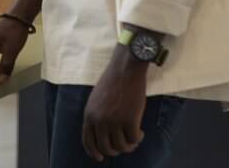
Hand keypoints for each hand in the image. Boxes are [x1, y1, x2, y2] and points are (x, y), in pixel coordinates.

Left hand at [82, 46, 147, 161]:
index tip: (100, 158)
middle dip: (116, 150)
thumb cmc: (112, 82)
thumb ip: (96, 116)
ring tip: (134, 137)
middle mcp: (99, 120)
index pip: (88, 141)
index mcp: (89, 115)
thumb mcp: (95, 100)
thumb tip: (102, 136)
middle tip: (124, 145)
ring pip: (122, 146)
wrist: (125, 70)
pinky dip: (138, 138)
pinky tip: (140, 132)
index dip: (94, 153)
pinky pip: (134, 139)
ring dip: (129, 145)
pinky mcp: (130, 120)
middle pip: (106, 148)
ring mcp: (114, 121)